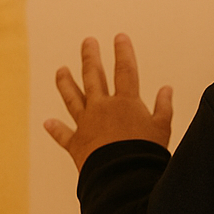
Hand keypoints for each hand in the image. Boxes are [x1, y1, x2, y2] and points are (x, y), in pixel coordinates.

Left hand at [45, 34, 172, 170]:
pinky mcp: (77, 144)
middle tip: (88, 42)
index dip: (123, 52)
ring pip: (73, 98)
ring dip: (66, 83)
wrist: (124, 175)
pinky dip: (56, 129)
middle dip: (91, 57)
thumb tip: (167, 89)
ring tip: (60, 70)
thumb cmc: (146, 152)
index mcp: (126, 102)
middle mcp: (102, 108)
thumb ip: (163, 107)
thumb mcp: (162, 128)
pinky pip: (64, 134)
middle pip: (94, 77)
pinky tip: (47, 122)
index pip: (125, 70)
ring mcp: (86, 124)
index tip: (119, 37)